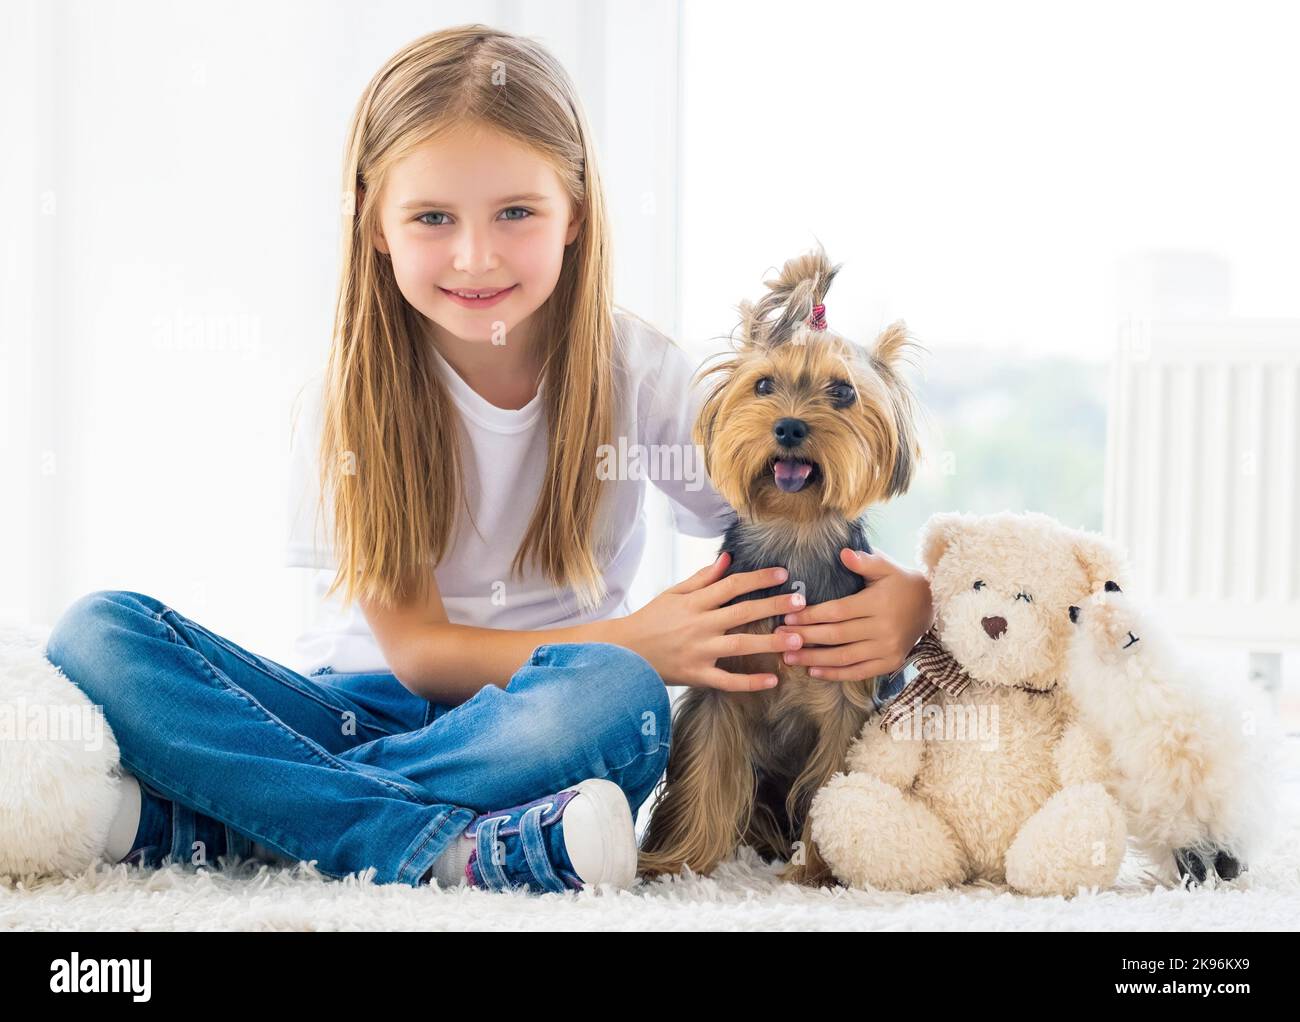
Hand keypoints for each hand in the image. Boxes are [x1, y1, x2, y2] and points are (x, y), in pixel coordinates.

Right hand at [613, 552, 809, 690]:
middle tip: (801, 603)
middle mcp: (698, 625)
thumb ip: (702, 578)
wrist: (623, 652)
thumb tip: (728, 559)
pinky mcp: (696, 675)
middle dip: (773, 606)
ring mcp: (698, 652)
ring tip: (796, 639)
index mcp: (694, 603)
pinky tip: (772, 680)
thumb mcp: (673, 594)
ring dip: (769, 643)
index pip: (731, 585)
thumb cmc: (650, 620)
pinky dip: (749, 682)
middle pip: (741, 613)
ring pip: (739, 646)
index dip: (758, 579)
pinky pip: (727, 680)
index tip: (783, 575)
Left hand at [773, 548, 934, 681]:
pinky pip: (859, 672)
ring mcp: (887, 648)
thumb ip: (864, 561)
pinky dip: (835, 674)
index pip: (837, 612)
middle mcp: (882, 628)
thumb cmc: (901, 584)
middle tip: (779, 638)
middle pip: (836, 636)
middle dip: (805, 637)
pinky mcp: (890, 662)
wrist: (932, 606)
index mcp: (877, 604)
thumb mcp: (886, 568)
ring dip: (814, 659)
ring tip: (789, 657)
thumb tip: (843, 552)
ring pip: (844, 657)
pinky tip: (813, 671)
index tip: (787, 617)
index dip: (811, 616)